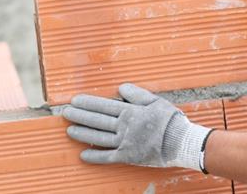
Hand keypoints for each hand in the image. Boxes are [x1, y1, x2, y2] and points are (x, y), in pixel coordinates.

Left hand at [63, 83, 211, 169]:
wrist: (180, 142)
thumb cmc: (170, 120)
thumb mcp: (156, 101)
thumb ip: (136, 94)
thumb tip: (120, 88)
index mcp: (131, 112)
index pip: (104, 106)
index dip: (88, 103)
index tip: (75, 100)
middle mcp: (124, 127)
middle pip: (97, 121)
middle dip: (80, 116)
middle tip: (65, 113)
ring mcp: (125, 143)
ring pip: (99, 137)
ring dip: (83, 134)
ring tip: (69, 130)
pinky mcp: (128, 157)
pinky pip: (108, 157)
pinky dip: (95, 156)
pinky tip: (83, 154)